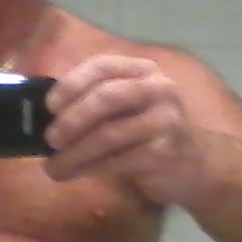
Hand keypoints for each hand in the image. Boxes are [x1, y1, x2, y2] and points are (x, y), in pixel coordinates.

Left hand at [43, 55, 202, 201]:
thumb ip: (96, 103)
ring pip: (109, 135)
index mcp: (143, 70)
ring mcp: (165, 120)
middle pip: (106, 97)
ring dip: (75, 154)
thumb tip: (43, 115)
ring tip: (54, 168)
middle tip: (50, 140)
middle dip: (72, 120)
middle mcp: (158, 88)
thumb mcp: (129, 107)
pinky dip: (90, 168)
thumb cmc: (150, 134)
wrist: (198, 165)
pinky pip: (118, 160)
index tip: (49, 107)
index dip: (71, 85)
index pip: (102, 66)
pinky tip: (73, 175)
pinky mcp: (165, 151)